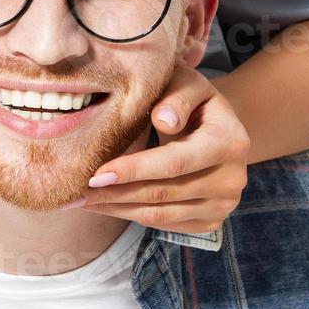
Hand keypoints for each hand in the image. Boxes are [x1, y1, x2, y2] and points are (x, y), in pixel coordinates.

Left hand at [76, 64, 249, 233]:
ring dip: (117, 209)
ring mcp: (223, 205)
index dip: (134, 170)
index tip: (96, 174)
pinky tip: (105, 205)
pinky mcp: (210, 221)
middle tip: (75, 193)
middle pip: (163, 193)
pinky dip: (130, 215)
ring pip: (160, 215)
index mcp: (229, 142)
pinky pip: (164, 224)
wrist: (220, 128)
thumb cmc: (194, 101)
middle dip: (115, 194)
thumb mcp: (188, 84)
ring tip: (82, 201)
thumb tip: (163, 120)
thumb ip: (176, 96)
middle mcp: (232, 179)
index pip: (174, 162)